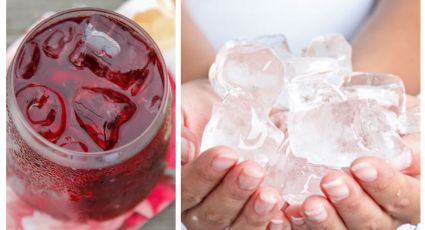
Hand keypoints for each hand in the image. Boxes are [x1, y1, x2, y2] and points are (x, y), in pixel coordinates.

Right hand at [181, 80, 287, 228]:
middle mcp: (198, 206)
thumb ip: (182, 127)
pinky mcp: (250, 218)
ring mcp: (226, 217)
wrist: (237, 113)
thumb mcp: (190, 108)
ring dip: (252, 214)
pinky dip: (270, 225)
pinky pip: (256, 229)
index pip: (184, 187)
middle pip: (208, 214)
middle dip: (232, 193)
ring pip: (234, 227)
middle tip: (252, 171)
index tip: (225, 155)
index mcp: (179, 182)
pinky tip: (280, 214)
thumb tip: (184, 148)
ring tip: (269, 194)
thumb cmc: (207, 113)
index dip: (203, 175)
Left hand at [286, 96, 419, 228]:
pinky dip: (303, 223)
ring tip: (311, 204)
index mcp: (407, 191)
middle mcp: (383, 212)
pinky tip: (293, 211)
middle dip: (352, 203)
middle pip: (376, 222)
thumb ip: (407, 141)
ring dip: (328, 220)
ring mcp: (353, 219)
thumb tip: (402, 155)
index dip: (388, 186)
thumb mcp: (400, 128)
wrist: (345, 134)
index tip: (361, 166)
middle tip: (330, 181)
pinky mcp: (328, 222)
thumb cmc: (381, 131)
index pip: (410, 198)